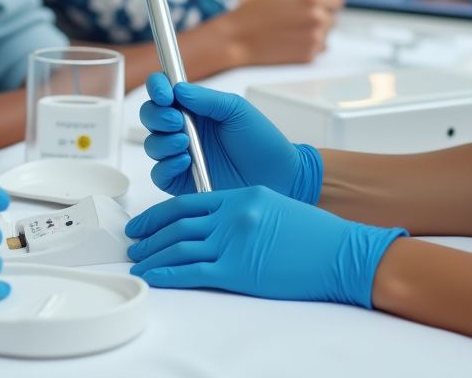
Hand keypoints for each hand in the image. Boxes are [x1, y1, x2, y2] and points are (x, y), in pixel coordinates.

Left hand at [126, 187, 405, 307]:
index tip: (143, 223)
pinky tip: (153, 275)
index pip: (187, 202)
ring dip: (153, 254)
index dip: (158, 213)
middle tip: (132, 242)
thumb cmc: (313, 234)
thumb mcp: (272, 206)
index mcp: (240, 196)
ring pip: (180, 246)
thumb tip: (216, 221)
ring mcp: (233, 242)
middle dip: (150, 235)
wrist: (339, 252)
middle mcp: (232, 215)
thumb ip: (241, 209)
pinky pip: (193, 271)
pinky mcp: (238, 270)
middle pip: (178, 224)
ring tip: (138, 261)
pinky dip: (168, 273)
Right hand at [140, 72, 322, 201]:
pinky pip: (159, 174)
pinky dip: (167, 166)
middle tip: (176, 120)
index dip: (157, 88)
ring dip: (163, 141)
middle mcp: (184, 130)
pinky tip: (185, 162)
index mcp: (195, 108)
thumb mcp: (237, 110)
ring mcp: (181, 156)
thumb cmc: (262, 141)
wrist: (278, 176)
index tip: (164, 93)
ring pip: (152, 145)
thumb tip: (178, 89)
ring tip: (185, 142)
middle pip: (150, 117)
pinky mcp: (182, 181)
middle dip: (157, 116)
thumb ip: (207, 99)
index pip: (164, 91)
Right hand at [222, 0, 341, 65]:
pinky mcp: (309, 56)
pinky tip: (290, 43)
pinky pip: (318, 50)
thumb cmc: (254, 14)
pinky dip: (309, 47)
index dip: (328, 4)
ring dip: (316, 34)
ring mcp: (314, 38)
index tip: (323, 8)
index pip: (337, 2)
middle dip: (321, 19)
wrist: (238, 39)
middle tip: (299, 22)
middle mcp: (317, 17)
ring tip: (292, 33)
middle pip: (333, 20)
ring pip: (327, 36)